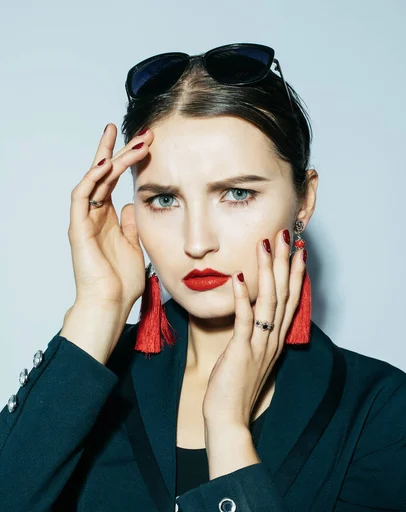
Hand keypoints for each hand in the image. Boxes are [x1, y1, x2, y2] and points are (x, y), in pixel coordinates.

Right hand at [68, 123, 153, 310]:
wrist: (111, 304)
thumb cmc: (122, 282)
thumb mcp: (135, 245)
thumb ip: (131, 224)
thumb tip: (133, 205)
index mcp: (107, 219)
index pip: (113, 181)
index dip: (126, 161)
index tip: (146, 143)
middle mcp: (94, 215)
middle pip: (103, 174)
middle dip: (120, 151)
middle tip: (140, 131)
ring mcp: (84, 220)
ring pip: (95, 179)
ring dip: (112, 158)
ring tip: (132, 141)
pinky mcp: (78, 228)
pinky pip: (81, 196)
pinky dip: (93, 178)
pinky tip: (107, 162)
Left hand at [202, 231, 306, 427]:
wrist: (229, 419)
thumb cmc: (235, 388)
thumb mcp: (249, 357)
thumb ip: (253, 335)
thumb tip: (250, 314)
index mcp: (275, 340)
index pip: (290, 301)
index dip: (295, 274)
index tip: (297, 250)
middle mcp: (272, 340)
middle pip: (285, 294)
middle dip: (286, 263)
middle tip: (287, 235)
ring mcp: (259, 346)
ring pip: (269, 302)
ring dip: (268, 272)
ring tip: (266, 246)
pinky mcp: (242, 352)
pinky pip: (245, 321)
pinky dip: (243, 298)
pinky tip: (239, 278)